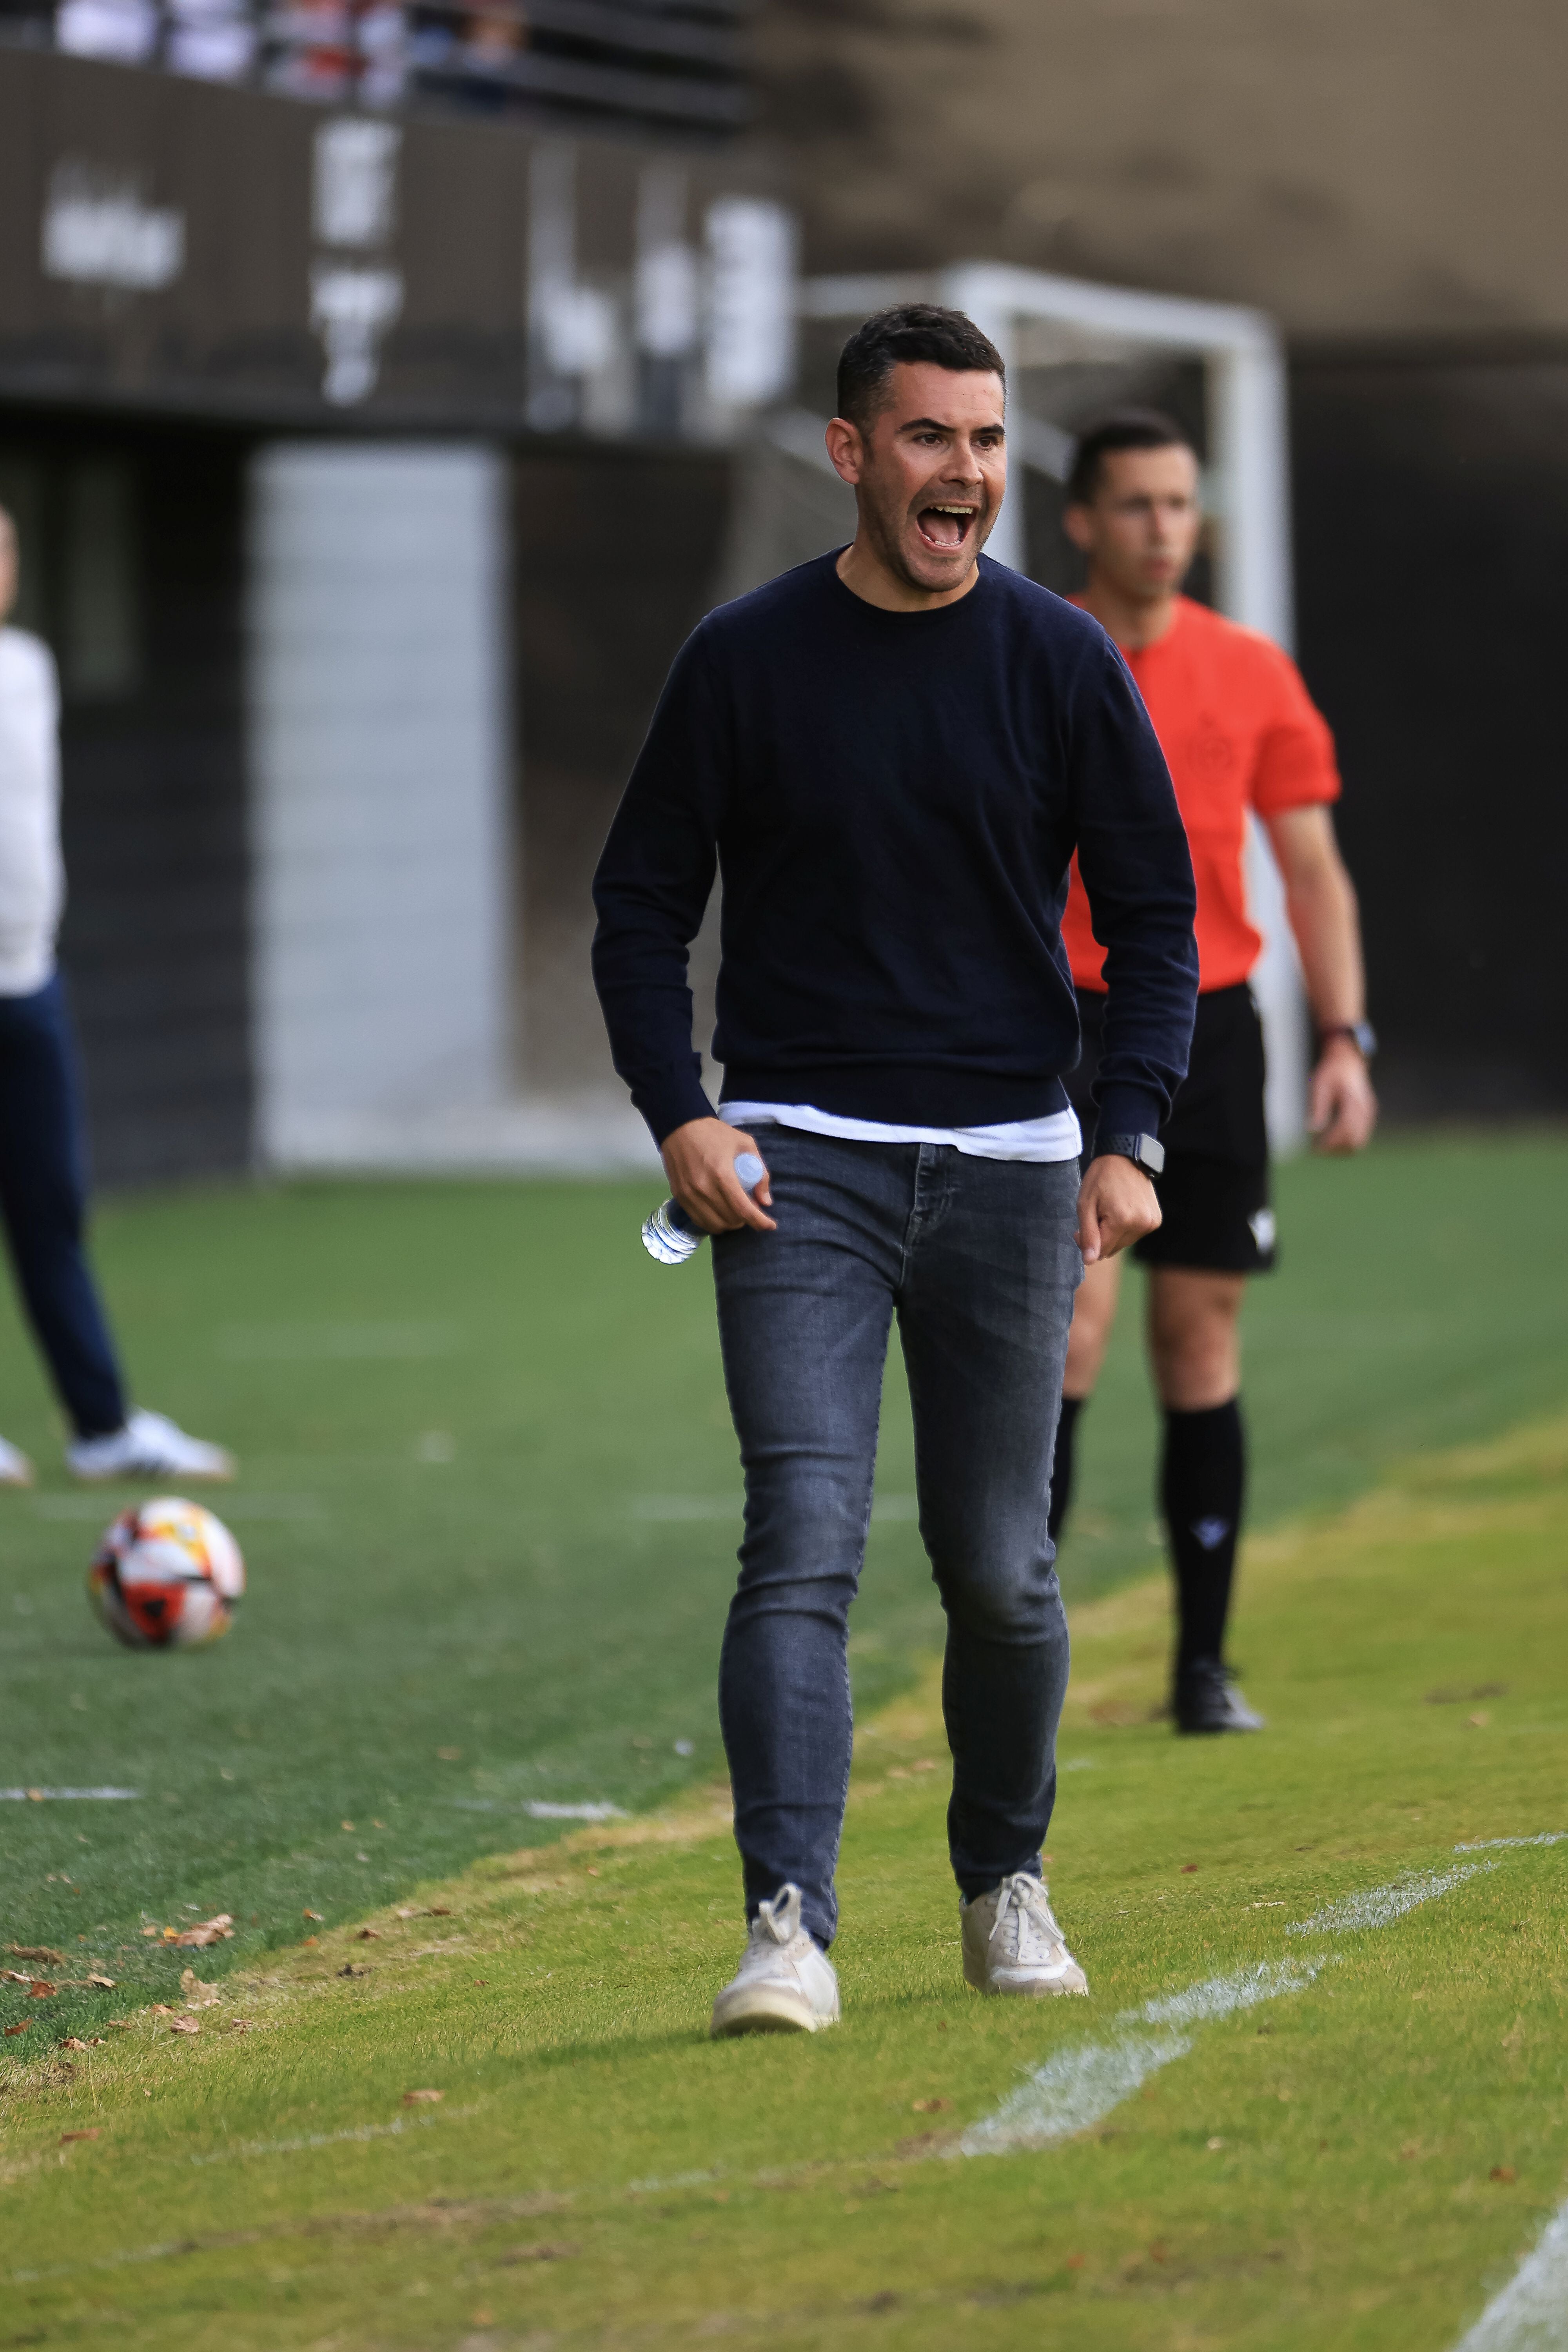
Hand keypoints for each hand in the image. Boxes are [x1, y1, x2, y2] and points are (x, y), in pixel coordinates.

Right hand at [660, 1118, 775, 1233]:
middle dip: (746, 1220)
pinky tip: (720, 1212)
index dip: (760, 1222)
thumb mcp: (745, 1144)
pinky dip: (714, 1222)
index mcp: (721, 1174)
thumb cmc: (715, 1133)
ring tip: (736, 1211)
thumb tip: (765, 1201)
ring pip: (715, 1225)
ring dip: (730, 1223)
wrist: (680, 1126)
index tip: (770, 1225)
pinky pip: (700, 1220)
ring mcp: (689, 1194)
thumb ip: (760, 1172)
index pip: (743, 1210)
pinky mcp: (679, 1196)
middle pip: (730, 1220)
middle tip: (751, 1208)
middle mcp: (703, 1188)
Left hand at [1076, 1154, 1160, 1264]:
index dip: (1087, 1241)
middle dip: (1101, 1237)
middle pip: (1112, 1249)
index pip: (1101, 1250)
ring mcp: (1150, 1223)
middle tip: (1096, 1215)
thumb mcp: (1086, 1204)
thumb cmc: (1101, 1178)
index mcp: (1122, 1220)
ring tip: (1111, 1209)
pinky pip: (1135, 1235)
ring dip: (1114, 1233)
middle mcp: (1140, 1224)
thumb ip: (1088, 1235)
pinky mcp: (1155, 1220)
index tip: (1080, 1228)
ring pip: (1123, 1244)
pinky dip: (1126, 1227)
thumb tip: (1090, 1261)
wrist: (1125, 1157)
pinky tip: (1123, 1209)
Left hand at [1308, 1038, 1377, 1153]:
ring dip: (1341, 1149)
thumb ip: (1318, 1107)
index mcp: (1353, 1101)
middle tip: (1315, 1149)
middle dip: (1335, 1149)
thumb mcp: (1320, 1085)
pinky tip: (1330, 1141)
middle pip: (1354, 1140)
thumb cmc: (1331, 1072)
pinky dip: (1346, 1143)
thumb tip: (1312, 1130)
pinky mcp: (1367, 1116)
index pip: (1345, 1128)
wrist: (1348, 1061)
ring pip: (1359, 1142)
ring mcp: (1369, 1113)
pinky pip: (1360, 1137)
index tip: (1315, 1148)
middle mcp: (1365, 1109)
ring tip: (1322, 1147)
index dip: (1331, 1142)